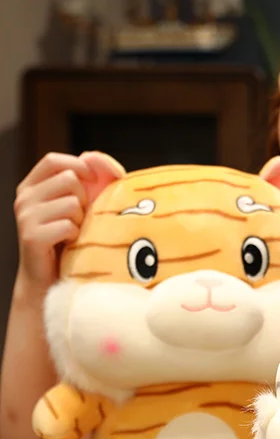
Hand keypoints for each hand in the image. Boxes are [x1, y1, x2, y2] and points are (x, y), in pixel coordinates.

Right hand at [14, 151, 123, 291]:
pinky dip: (78, 237)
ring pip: (73, 203)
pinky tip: (71, 245)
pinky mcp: (32, 236)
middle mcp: (24, 198)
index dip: (79, 164)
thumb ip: (88, 180)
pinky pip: (69, 226)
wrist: (50, 280)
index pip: (53, 160)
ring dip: (82, 221)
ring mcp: (25, 217)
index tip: (96, 179)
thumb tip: (97, 158)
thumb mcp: (79, 205)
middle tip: (80, 220)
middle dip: (85, 199)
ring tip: (75, 234)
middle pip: (69, 180)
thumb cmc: (71, 239)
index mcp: (31, 186)